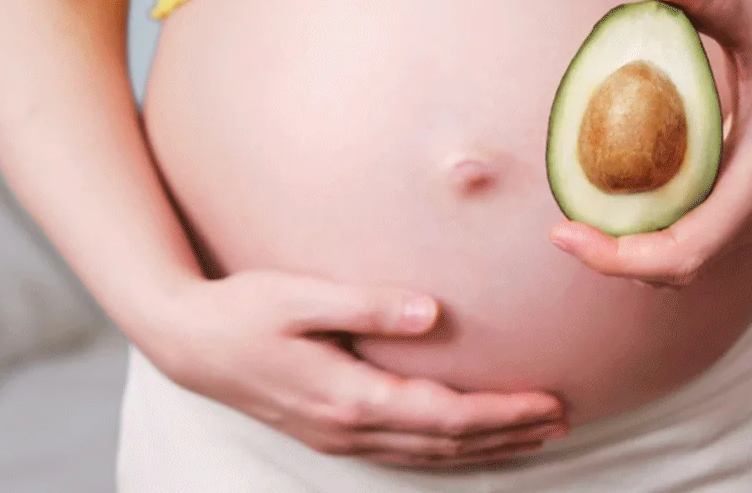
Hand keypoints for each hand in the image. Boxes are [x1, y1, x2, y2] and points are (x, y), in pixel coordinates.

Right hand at [143, 270, 568, 467]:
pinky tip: (468, 442)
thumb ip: (367, 304)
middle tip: (563, 419)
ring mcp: (340, 436)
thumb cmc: (243, 311)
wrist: (188, 343)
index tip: (549, 401)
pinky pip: (405, 452)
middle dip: (508, 434)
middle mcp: (349, 427)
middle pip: (447, 444)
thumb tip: (432, 313)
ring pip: (429, 455)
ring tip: (534, 434)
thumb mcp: (299, 296)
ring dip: (485, 447)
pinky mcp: (333, 431)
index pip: (446, 414)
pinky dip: (448, 451)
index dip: (502, 412)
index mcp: (349, 396)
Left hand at [548, 0, 751, 287]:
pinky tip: (610, 206)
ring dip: (628, 253)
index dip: (623, 255)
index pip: (688, 249)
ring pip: (684, 265)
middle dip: (613, 260)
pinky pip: (691, 244)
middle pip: (678, 269)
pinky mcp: (744, 214)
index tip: (567, 232)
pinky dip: (647, 238)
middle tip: (559, 231)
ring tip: (577, 222)